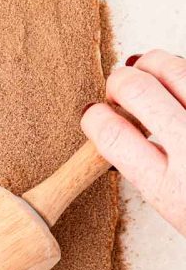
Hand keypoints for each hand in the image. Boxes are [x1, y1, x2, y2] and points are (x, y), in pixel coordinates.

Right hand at [82, 49, 185, 235]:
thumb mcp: (176, 206)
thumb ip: (150, 170)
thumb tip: (120, 125)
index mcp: (170, 189)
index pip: (111, 135)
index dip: (94, 118)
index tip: (93, 115)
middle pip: (137, 89)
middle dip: (119, 81)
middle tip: (119, 85)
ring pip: (174, 67)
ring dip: (153, 64)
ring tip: (149, 71)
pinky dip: (184, 71)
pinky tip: (181, 81)